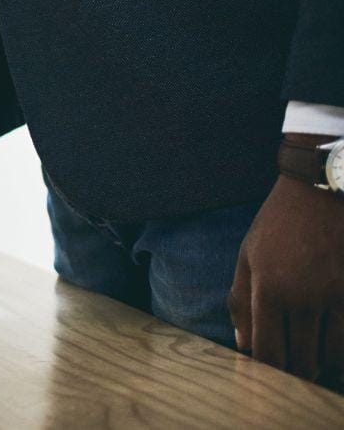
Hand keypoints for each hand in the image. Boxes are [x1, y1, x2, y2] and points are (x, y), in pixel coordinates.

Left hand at [230, 167, 343, 385]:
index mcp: (268, 289)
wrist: (319, 195)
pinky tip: (327, 349)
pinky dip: (338, 351)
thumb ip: (240, 301)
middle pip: (299, 360)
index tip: (263, 379)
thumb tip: (244, 345)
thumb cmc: (276, 226)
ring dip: (318, 366)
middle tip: (286, 378)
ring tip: (309, 365)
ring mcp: (333, 298)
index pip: (267, 350)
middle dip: (292, 375)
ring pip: (329, 356)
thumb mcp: (246, 256)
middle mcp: (302, 298)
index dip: (265, 371)